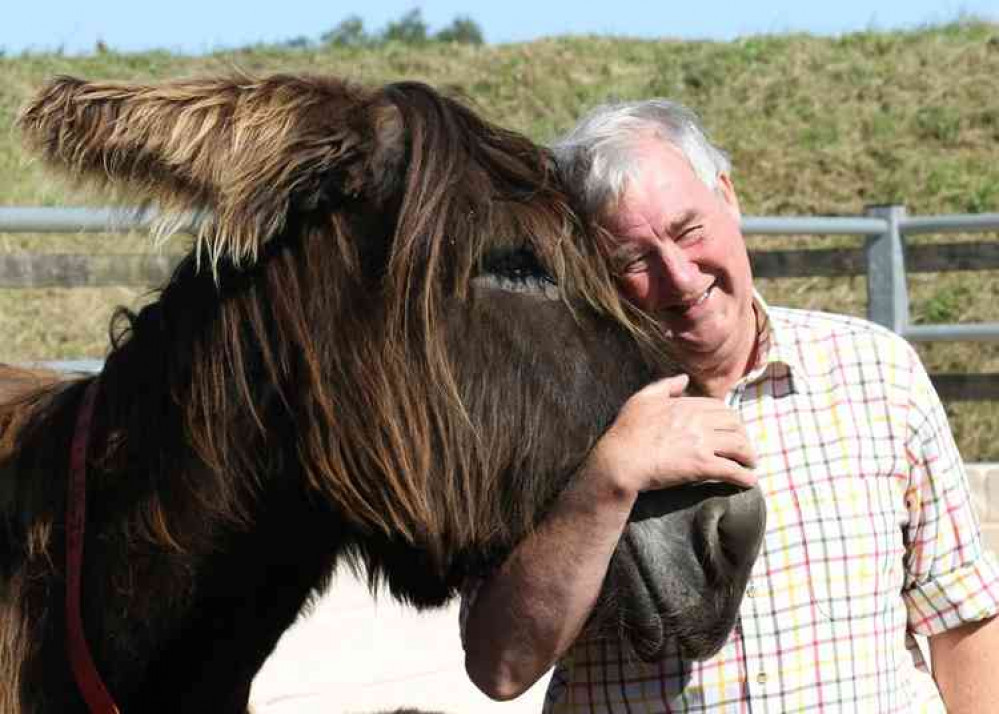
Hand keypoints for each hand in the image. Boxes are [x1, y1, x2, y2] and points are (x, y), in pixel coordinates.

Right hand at [587, 374, 757, 495]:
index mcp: (686, 405)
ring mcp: (701, 443)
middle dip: (744, 435)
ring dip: (749, 455)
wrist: (620, 460)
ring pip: (739, 445)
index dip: (730, 418)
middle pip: (735, 424)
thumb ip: (664, 386)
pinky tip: (750, 481)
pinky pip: (732, 470)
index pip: (720, 407)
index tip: (732, 428)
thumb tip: (684, 378)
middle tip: (744, 447)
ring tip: (750, 463)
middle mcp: (698, 421)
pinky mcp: (701, 466)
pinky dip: (745, 476)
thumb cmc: (626, 431)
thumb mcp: (641, 399)